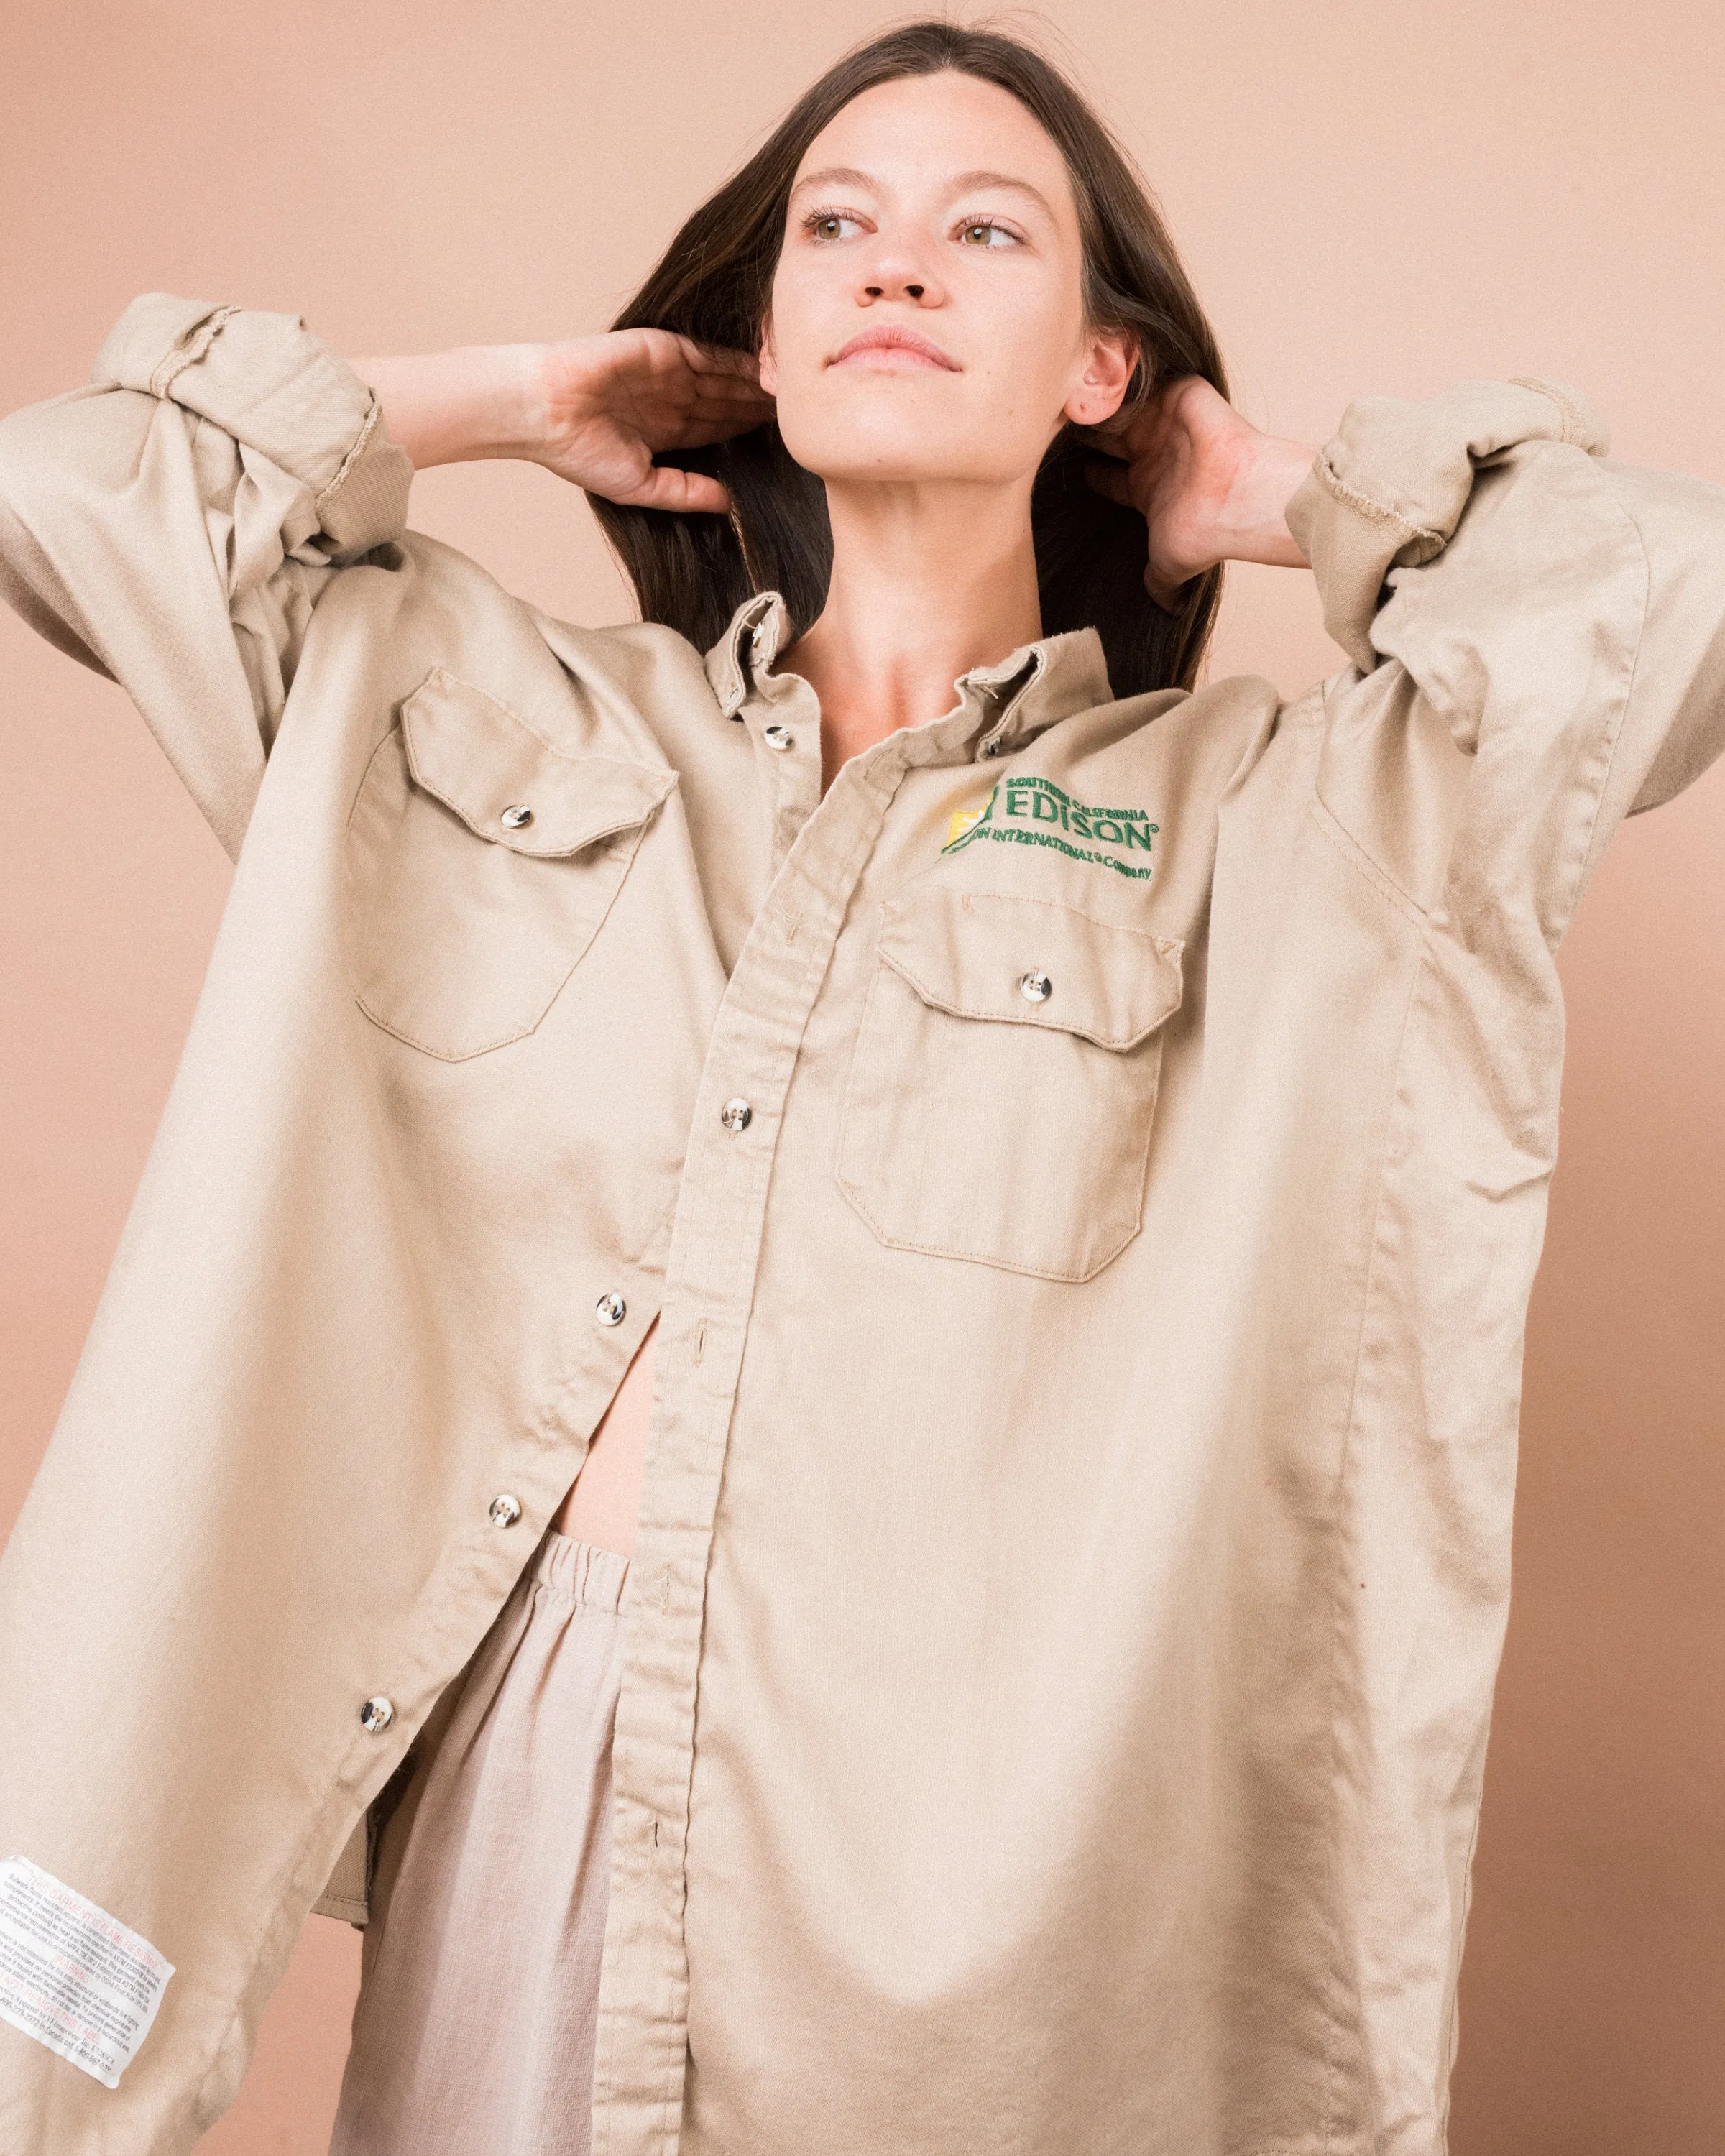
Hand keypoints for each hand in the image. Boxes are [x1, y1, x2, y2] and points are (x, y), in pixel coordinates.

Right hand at [533, 330, 774, 512]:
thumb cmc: (581, 453)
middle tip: (803, 410)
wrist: (545, 410)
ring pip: (728, 377)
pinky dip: (741, 361)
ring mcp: (671, 373)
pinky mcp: (666, 349)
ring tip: (795, 390)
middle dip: (762, 406)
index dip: (749, 433)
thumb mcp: (641, 486)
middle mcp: (673, 400)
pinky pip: (713, 354)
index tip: (786, 439)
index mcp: (667, 432)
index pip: (720, 430)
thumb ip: (685, 492)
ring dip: (759, 382)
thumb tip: (728, 506)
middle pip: (730, 402)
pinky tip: (769, 368)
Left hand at [1081, 376, 1314, 607]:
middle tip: (1050, 418)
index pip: (1108, 476)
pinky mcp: (1182, 392)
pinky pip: (1148, 374)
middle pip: (1107, 435)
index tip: (1065, 467)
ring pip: (1121, 403)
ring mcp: (1168, 421)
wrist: (1238, 497)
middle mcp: (1155, 453)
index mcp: (1148, 487)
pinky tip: (1094, 361)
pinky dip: (1124, 368)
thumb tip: (1166, 610)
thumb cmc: (1205, 531)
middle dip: (1083, 428)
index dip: (1088, 472)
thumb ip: (1159, 582)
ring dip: (1097, 397)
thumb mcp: (1167, 565)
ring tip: (1062, 386)